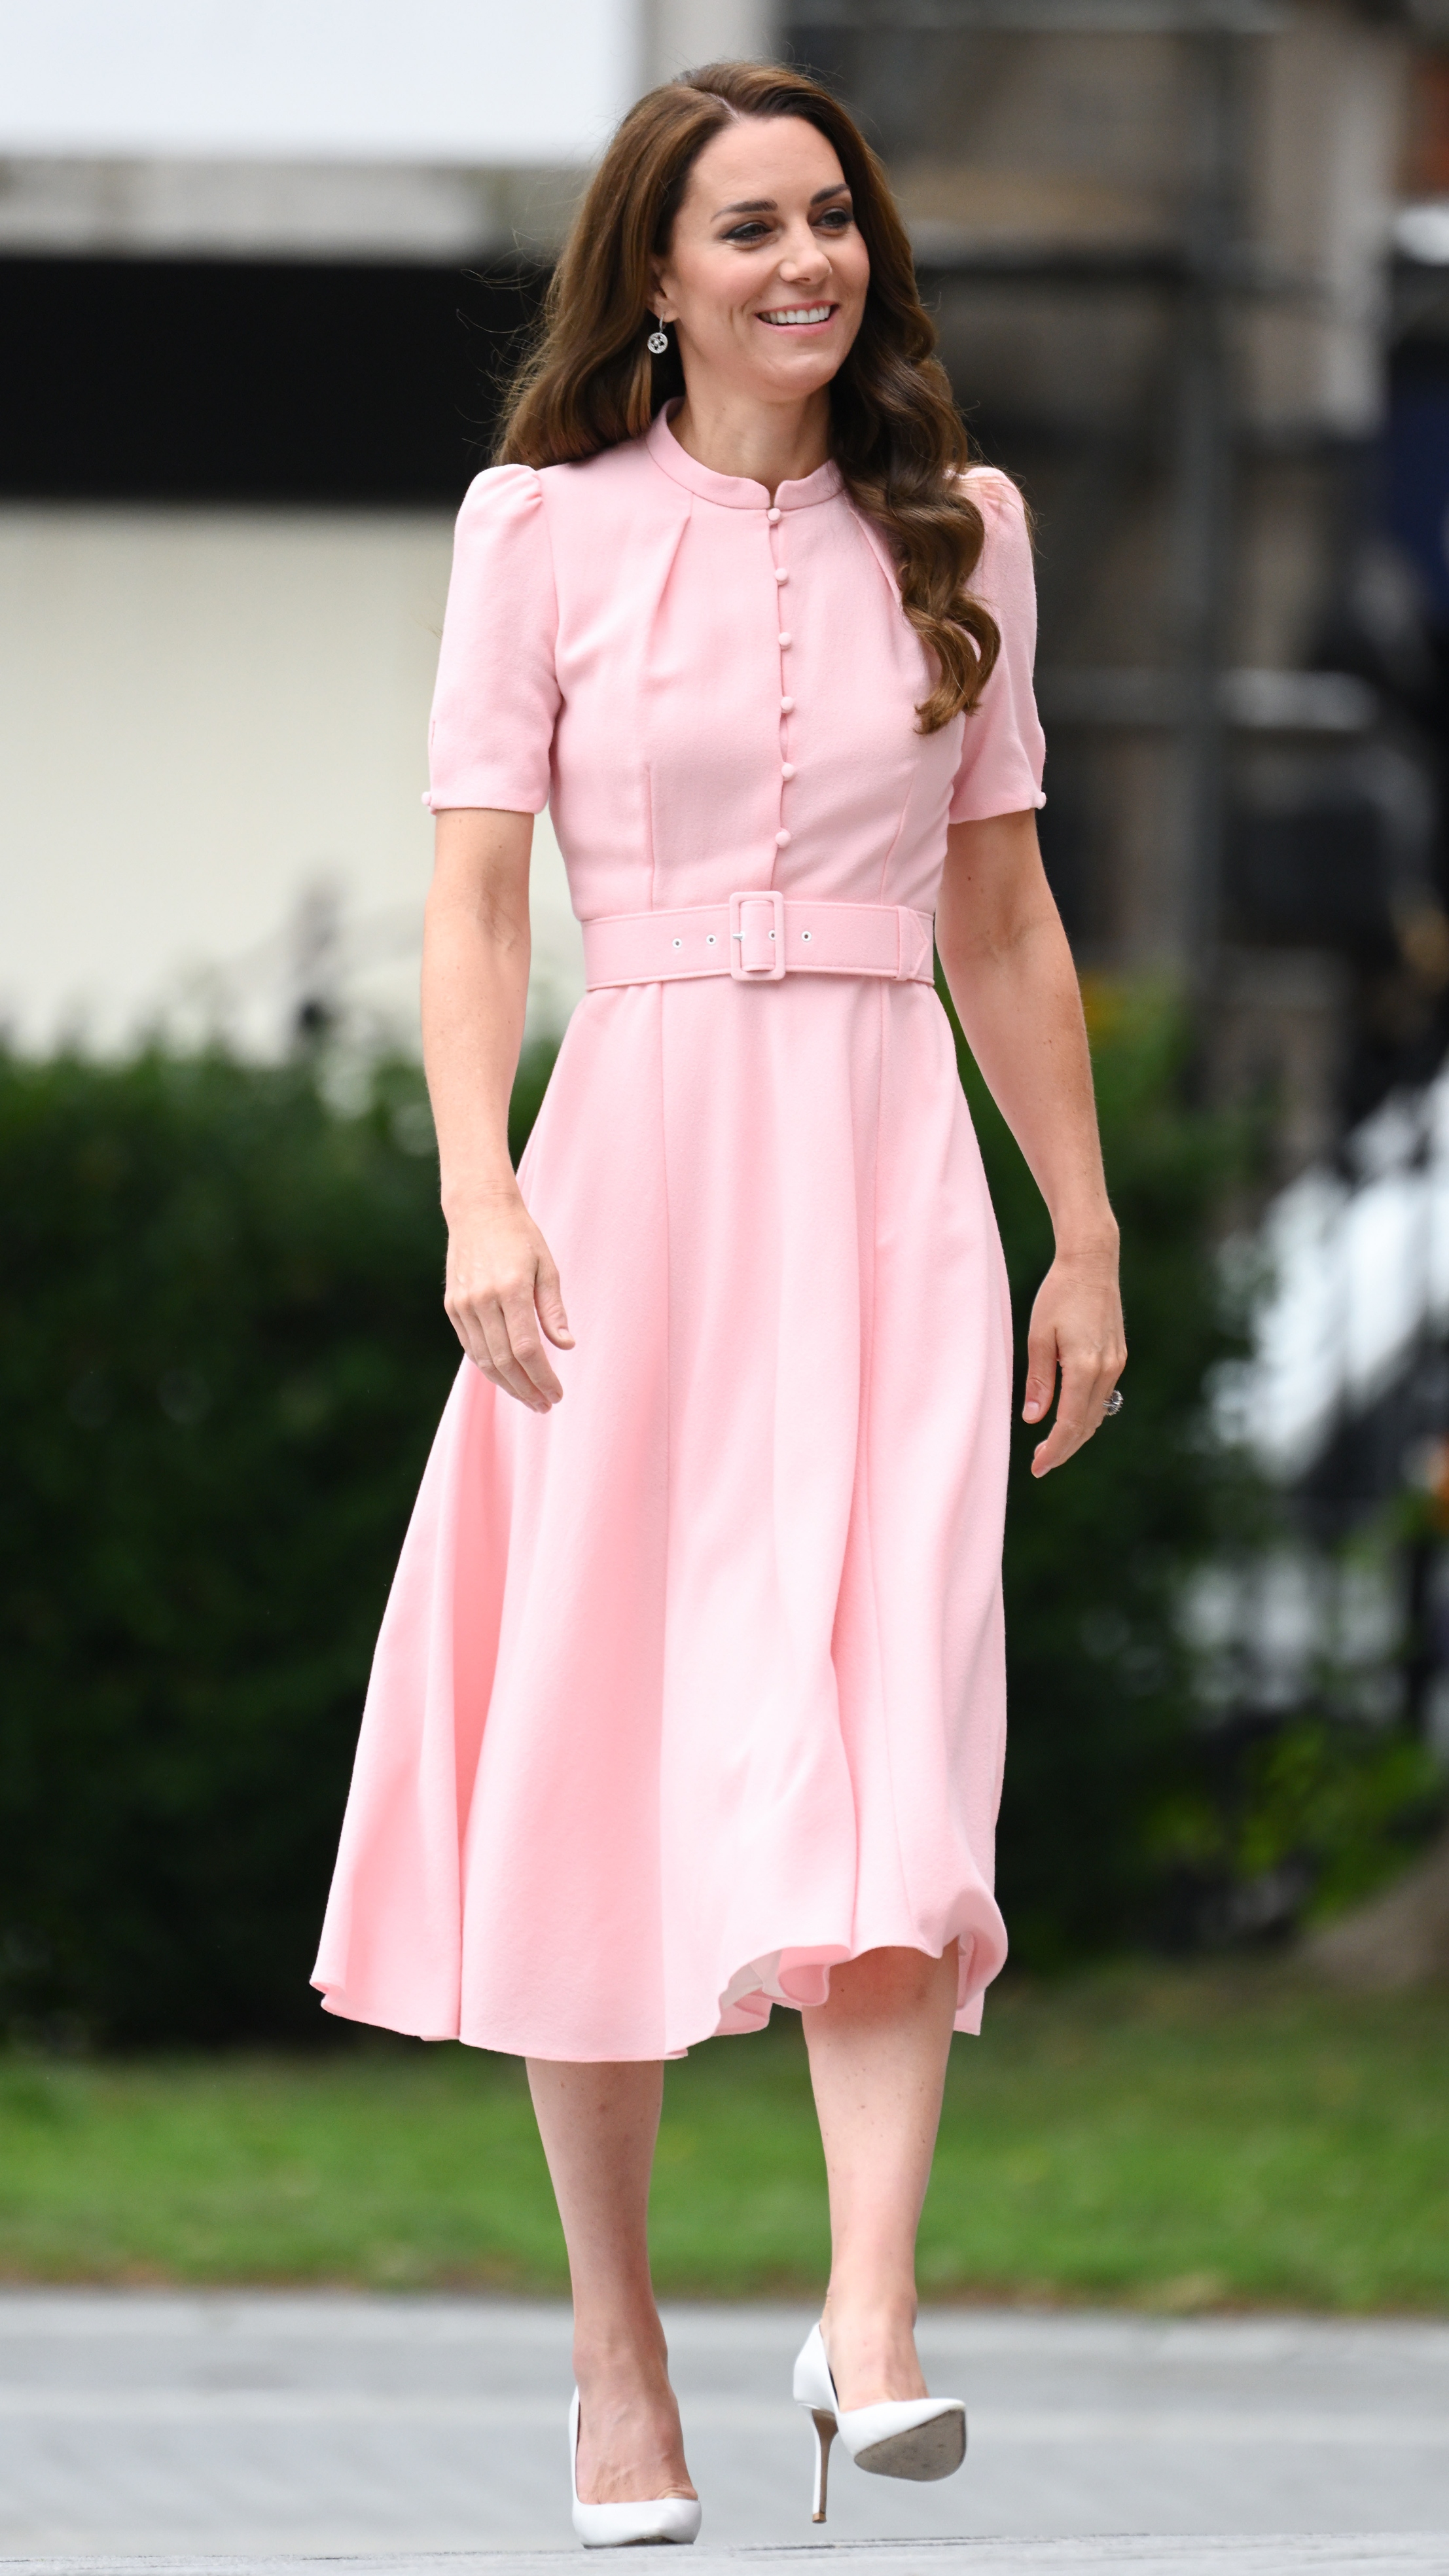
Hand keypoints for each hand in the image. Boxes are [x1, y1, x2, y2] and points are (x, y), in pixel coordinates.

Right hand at [443, 1188, 573, 1412]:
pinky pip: (471, 1347)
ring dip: (507, 1384)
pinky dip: (489, 1366)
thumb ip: (553, 1309)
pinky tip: (506, 1377)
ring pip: (484, 1359)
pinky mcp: (452, 1306)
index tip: (557, 1394)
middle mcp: (483, 1299)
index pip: (526, 1349)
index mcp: (511, 1288)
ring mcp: (463, 1304)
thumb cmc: (520, 1236)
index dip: (542, 1377)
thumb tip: (566, 1346)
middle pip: (504, 1361)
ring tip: (529, 1398)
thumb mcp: (547, 1267)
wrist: (478, 1210)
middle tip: (545, 1405)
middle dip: (526, 1389)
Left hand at [1021, 1240, 1125, 1476]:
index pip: (1069, 1424)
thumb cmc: (1059, 1294)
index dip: (1053, 1450)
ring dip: (1076, 1434)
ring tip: (1051, 1447)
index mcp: (1084, 1367)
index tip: (1037, 1467)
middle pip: (1086, 1425)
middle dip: (1064, 1449)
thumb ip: (1038, 1380)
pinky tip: (1070, 1418)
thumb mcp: (1038, 1336)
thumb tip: (1034, 1419)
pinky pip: (1102, 1397)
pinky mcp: (1118, 1356)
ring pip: (1096, 1414)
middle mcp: (1106, 1370)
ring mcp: (1116, 1364)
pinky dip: (1086, 1414)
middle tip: (1040, 1464)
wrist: (1093, 1262)